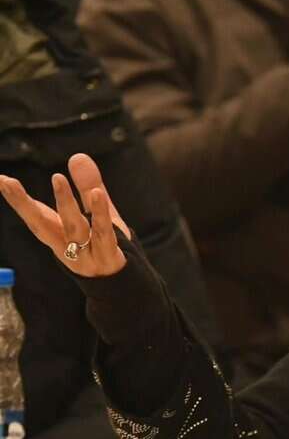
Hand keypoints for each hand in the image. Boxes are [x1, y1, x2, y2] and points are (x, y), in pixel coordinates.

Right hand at [0, 153, 130, 276]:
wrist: (125, 282)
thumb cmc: (105, 244)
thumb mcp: (96, 213)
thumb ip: (87, 186)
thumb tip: (77, 156)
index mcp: (59, 234)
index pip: (34, 215)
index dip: (16, 199)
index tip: (0, 180)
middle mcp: (65, 245)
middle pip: (41, 224)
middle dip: (23, 204)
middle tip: (6, 182)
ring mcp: (85, 254)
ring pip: (73, 227)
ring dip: (64, 203)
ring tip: (56, 178)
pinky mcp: (107, 256)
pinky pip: (103, 233)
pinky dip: (100, 214)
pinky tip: (96, 195)